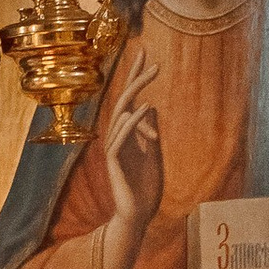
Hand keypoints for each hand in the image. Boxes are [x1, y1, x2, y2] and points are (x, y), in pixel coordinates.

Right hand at [100, 50, 162, 249]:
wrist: (138, 216)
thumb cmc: (146, 189)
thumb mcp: (154, 156)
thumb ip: (150, 133)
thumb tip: (150, 106)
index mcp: (128, 134)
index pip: (131, 99)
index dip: (136, 77)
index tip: (144, 53)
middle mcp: (118, 137)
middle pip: (124, 101)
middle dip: (137, 78)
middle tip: (153, 59)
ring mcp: (114, 148)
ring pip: (121, 114)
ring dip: (138, 92)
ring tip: (152, 73)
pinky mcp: (114, 162)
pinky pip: (120, 137)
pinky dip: (133, 121)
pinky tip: (145, 107)